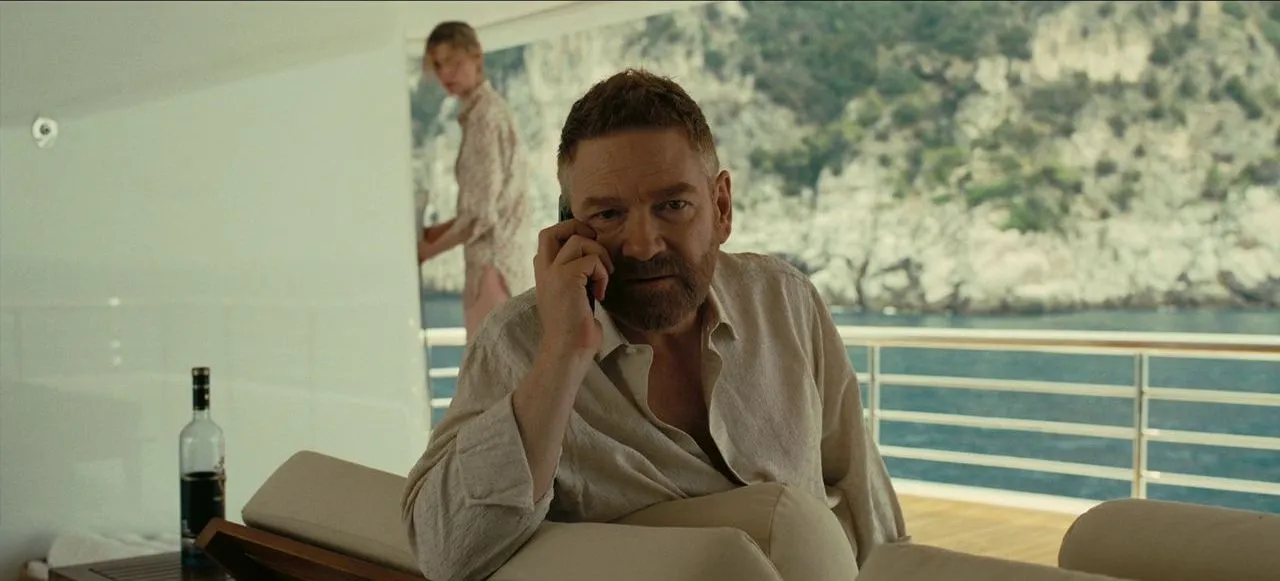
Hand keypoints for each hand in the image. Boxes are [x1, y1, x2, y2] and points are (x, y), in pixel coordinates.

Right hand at [533, 218, 613, 362]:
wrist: (567, 350)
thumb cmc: (574, 330)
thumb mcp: (572, 296)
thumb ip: (576, 277)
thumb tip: (596, 260)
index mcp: (543, 273)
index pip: (548, 238)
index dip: (569, 234)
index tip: (590, 252)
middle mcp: (544, 270)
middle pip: (553, 230)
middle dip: (578, 229)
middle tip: (596, 246)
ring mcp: (553, 272)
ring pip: (579, 241)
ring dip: (599, 255)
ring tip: (603, 277)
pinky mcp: (566, 278)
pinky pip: (592, 260)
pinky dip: (603, 274)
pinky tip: (600, 294)